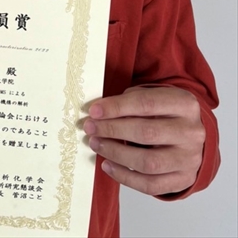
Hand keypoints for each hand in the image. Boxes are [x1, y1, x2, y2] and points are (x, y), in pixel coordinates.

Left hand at [84, 86, 204, 195]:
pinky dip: (125, 177)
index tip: (94, 111)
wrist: (191, 136)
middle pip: (146, 133)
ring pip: (148, 162)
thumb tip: (98, 112)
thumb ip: (130, 102)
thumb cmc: (165, 113)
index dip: (116, 107)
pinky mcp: (184, 180)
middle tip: (90, 128)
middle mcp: (191, 132)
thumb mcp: (153, 97)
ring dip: (116, 154)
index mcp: (184, 104)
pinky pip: (151, 185)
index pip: (146, 103)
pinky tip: (108, 165)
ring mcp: (190, 159)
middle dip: (112, 130)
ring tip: (96, 144)